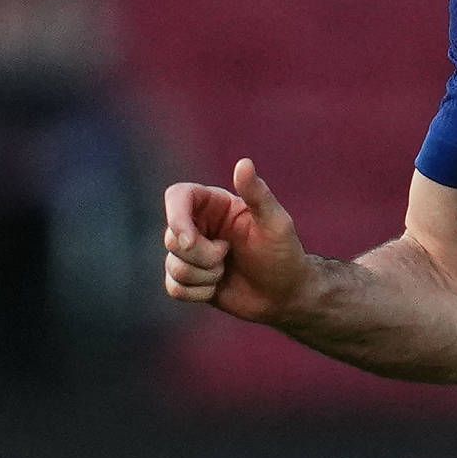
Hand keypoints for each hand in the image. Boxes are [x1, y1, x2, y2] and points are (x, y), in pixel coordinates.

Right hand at [162, 159, 312, 323]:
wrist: (284, 294)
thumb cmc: (284, 254)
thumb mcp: (276, 223)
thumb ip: (258, 194)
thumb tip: (244, 162)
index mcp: (214, 204)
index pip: (177, 196)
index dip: (175, 217)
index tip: (190, 242)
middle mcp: (197, 225)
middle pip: (172, 238)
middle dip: (201, 255)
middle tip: (227, 255)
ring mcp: (191, 253)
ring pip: (173, 266)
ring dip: (203, 276)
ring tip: (225, 272)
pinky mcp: (189, 279)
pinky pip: (174, 288)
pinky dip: (197, 293)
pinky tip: (216, 288)